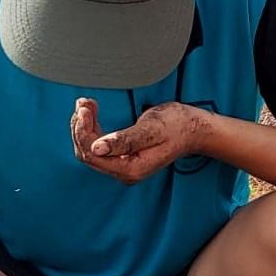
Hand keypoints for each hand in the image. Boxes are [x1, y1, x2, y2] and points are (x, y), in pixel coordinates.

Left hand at [70, 98, 209, 184]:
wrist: (194, 129)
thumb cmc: (177, 126)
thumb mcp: (151, 129)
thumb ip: (124, 140)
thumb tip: (97, 148)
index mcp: (131, 168)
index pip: (93, 154)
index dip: (83, 130)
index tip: (85, 108)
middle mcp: (126, 172)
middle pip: (88, 154)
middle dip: (81, 127)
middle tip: (84, 103)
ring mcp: (124, 166)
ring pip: (91, 150)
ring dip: (84, 127)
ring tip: (86, 105)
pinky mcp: (125, 158)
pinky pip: (99, 148)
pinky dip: (92, 130)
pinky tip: (92, 115)